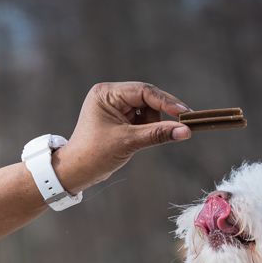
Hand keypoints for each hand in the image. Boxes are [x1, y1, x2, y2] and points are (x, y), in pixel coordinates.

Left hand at [51, 81, 191, 193]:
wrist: (76, 171)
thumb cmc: (95, 154)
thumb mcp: (129, 142)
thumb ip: (158, 134)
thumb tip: (185, 130)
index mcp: (106, 93)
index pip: (144, 91)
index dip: (166, 102)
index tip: (185, 113)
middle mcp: (110, 95)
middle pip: (147, 98)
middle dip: (158, 115)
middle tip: (178, 127)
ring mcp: (114, 106)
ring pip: (147, 109)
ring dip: (151, 124)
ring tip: (139, 141)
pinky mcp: (118, 118)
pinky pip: (141, 118)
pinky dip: (146, 128)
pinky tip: (138, 140)